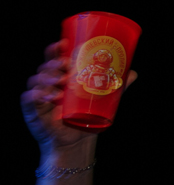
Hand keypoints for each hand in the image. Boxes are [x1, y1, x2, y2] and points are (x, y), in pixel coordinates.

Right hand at [21, 41, 137, 152]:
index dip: (55, 49)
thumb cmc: (85, 117)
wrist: (74, 141)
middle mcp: (48, 84)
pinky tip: (47, 95)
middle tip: (66, 65)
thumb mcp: (101, 100)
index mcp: (61, 77)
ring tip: (61, 82)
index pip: (53, 59)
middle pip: (45, 67)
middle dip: (54, 63)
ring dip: (48, 78)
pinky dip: (37, 94)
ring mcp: (39, 96)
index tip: (63, 43)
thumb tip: (133, 73)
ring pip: (37, 80)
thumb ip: (114, 87)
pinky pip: (29, 98)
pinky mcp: (33, 110)